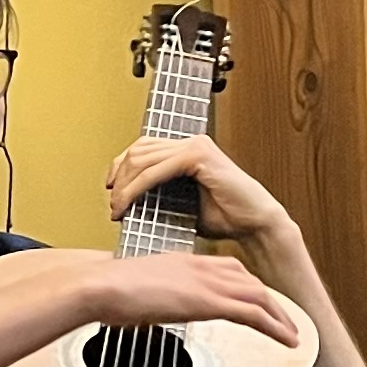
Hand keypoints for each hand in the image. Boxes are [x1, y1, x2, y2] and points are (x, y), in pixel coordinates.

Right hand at [54, 249, 303, 345]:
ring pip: (259, 295)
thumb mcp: (135, 289)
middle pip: (250, 280)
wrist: (98, 286)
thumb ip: (150, 296)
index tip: (257, 299)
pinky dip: (274, 326)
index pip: (228, 269)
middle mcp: (201, 267)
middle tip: (285, 318)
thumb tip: (147, 309)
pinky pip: (252, 314)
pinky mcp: (208, 302)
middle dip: (272, 300)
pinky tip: (285, 339)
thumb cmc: (106, 291)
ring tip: (292, 333)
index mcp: (184, 261)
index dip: (247, 285)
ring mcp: (206, 283)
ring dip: (280, 315)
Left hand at [109, 133, 293, 248]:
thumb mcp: (183, 204)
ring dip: (124, 185)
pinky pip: (156, 170)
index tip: (111, 190)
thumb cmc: (226, 217)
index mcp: (189, 150)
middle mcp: (192, 143)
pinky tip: (129, 203)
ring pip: (142, 159)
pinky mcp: (198, 156)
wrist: (255, 224)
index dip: (121, 167)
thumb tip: (127, 200)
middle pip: (138, 151)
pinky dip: (137, 187)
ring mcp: (195, 146)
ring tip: (118, 208)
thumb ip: (160, 195)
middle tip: (114, 205)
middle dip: (119, 178)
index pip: (143, 148)